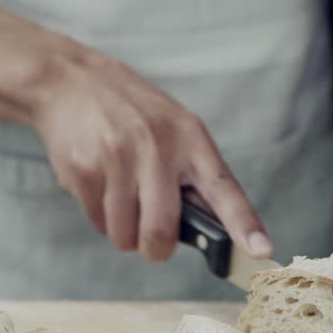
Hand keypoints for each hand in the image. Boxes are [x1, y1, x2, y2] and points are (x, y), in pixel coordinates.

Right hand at [29, 47, 272, 262]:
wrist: (71, 81)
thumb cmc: (132, 114)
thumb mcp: (175, 130)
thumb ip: (193, 177)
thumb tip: (209, 233)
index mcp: (191, 139)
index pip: (224, 189)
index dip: (244, 224)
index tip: (261, 251)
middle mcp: (157, 146)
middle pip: (160, 231)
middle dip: (154, 249)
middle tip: (151, 242)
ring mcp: (118, 157)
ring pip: (124, 235)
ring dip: (122, 231)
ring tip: (119, 195)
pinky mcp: (84, 168)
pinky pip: (97, 221)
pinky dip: (99, 214)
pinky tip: (98, 181)